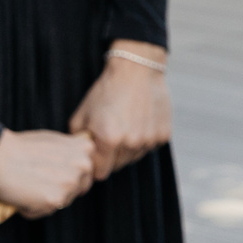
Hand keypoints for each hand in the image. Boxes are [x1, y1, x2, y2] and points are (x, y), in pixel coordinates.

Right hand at [0, 129, 97, 217]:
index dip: (69, 176)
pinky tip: (21, 196)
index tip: (54, 176)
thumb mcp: (55, 141)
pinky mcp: (55, 200)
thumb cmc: (20, 147)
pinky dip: (30, 209)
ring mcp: (70, 184)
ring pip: (61, 202)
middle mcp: (83, 166)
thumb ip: (69, 153)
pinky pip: (44, 212)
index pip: (86, 171)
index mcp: (84, 150)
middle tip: (39, 185)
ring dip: (45, 200)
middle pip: (78, 188)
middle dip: (61, 190)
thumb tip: (70, 166)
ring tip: (27, 188)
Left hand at [67, 43, 170, 179]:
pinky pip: (150, 146)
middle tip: (110, 136)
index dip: (96, 166)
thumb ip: (78, 141)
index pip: (100, 172)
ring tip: (126, 126)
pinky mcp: (164, 134)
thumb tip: (78, 159)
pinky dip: (145, 139)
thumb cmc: (106, 91)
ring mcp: (150, 139)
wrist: (137, 70)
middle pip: (118, 166)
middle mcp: (131, 143)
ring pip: (135, 157)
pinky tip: (140, 122)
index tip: (95, 156)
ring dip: (129, 148)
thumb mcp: (81, 115)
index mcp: (109, 140)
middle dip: (112, 157)